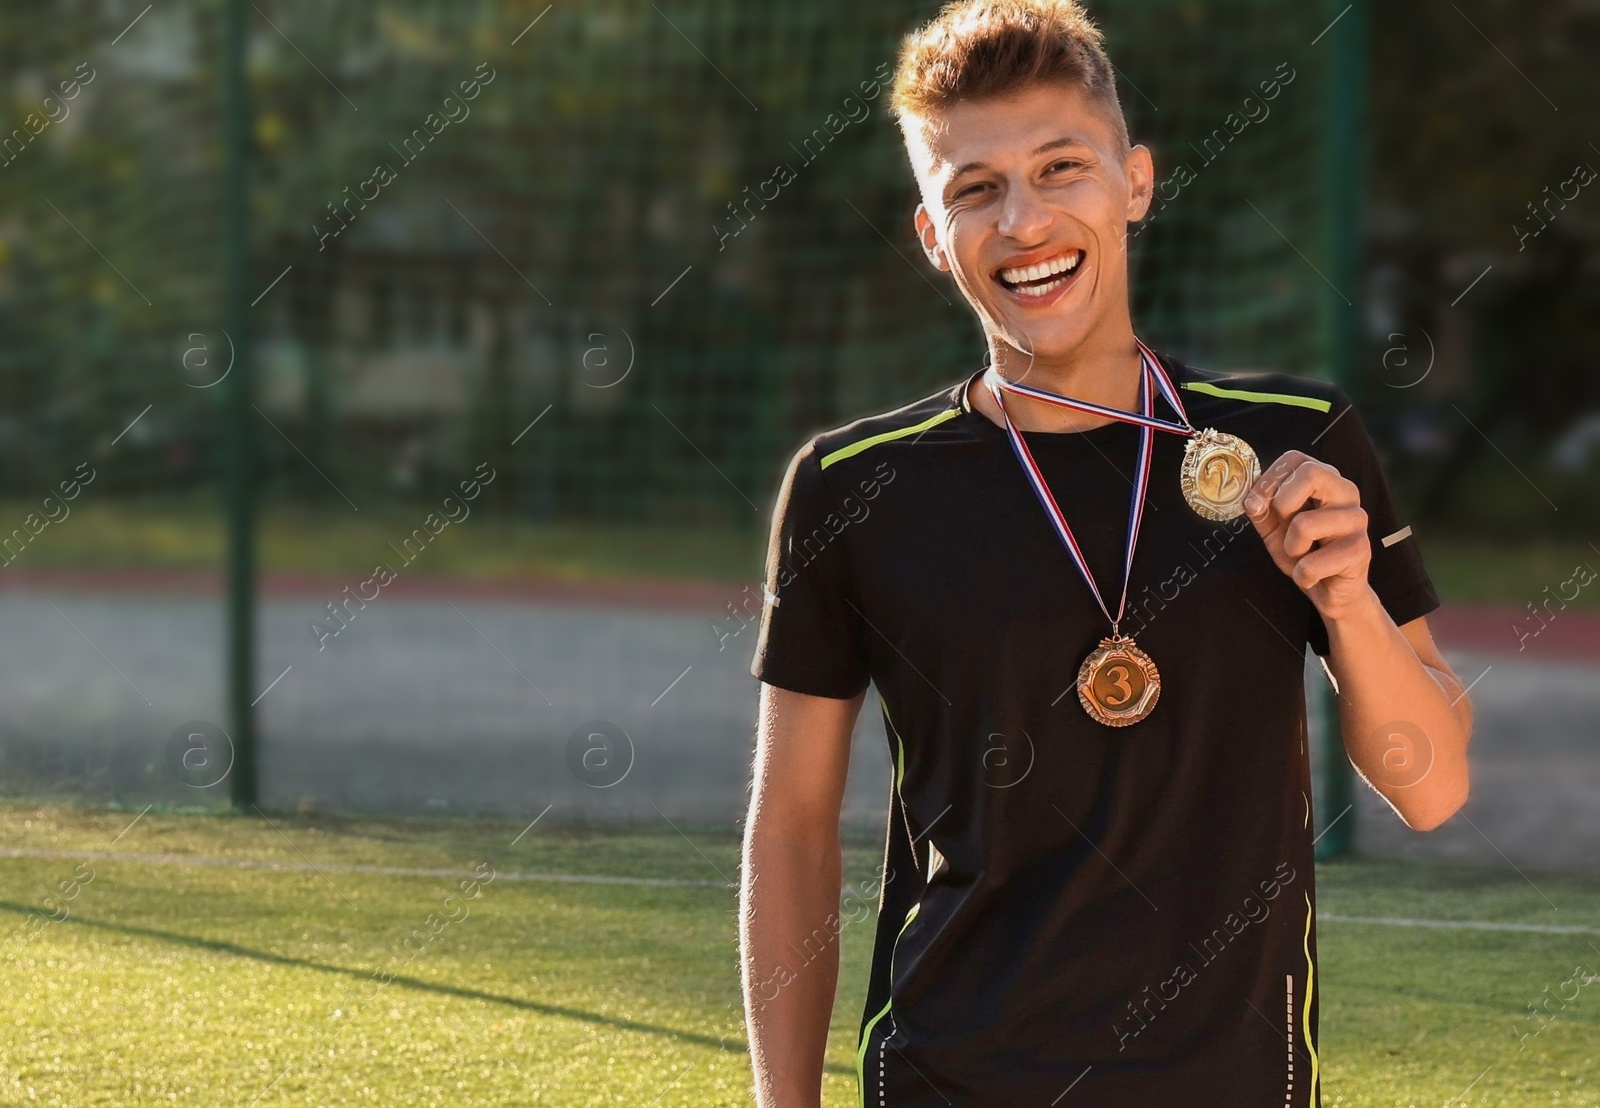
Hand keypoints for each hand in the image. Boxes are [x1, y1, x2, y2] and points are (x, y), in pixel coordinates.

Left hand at [1244, 450, 1372, 619]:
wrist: (1332, 591)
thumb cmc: (1305, 553)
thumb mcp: (1275, 528)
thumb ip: (1261, 509)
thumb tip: (1253, 500)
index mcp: (1325, 480)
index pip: (1294, 459)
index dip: (1268, 480)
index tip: (1256, 504)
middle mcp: (1346, 492)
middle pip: (1311, 473)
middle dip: (1282, 504)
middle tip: (1283, 526)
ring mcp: (1357, 519)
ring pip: (1305, 524)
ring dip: (1291, 548)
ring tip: (1302, 555)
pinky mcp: (1361, 549)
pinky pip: (1313, 563)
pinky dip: (1302, 575)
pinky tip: (1313, 575)